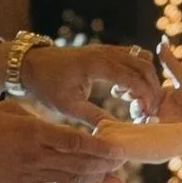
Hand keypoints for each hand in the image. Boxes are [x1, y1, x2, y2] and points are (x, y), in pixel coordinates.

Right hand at [0, 100, 125, 182]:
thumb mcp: (10, 110)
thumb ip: (37, 119)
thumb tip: (55, 127)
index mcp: (34, 131)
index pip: (78, 141)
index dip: (102, 148)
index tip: (119, 149)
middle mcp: (35, 154)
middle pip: (81, 163)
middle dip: (105, 165)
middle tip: (120, 165)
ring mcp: (28, 175)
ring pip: (71, 180)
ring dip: (92, 180)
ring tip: (107, 178)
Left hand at [17, 42, 163, 126]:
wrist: (30, 64)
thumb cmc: (46, 85)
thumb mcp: (68, 106)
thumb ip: (93, 117)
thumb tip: (114, 133)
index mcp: (97, 64)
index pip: (134, 78)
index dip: (145, 97)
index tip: (145, 115)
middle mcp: (105, 52)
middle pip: (144, 65)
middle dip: (151, 88)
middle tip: (146, 111)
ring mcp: (105, 49)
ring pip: (140, 58)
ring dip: (145, 79)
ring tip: (133, 102)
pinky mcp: (103, 51)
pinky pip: (130, 57)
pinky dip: (136, 73)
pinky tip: (122, 92)